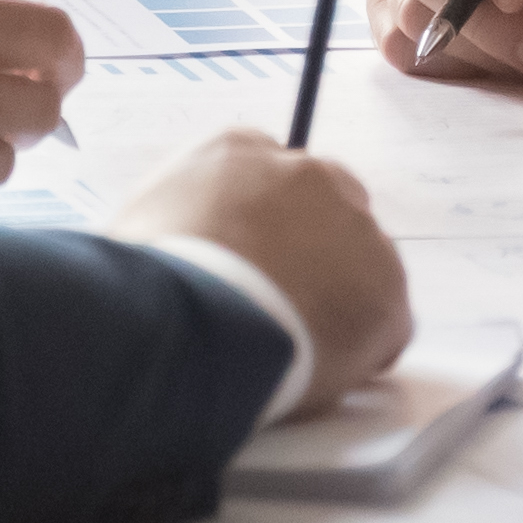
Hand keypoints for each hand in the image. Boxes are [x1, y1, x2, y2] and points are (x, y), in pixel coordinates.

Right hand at [116, 133, 413, 408]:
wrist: (181, 330)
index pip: (267, 175)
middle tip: (277, 301)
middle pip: (327, 207)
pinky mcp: (386, 291)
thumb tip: (171, 242)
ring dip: (335, 299)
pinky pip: (385, 324)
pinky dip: (361, 350)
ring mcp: (355, 230)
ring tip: (289, 345)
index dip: (261, 225)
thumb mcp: (136, 226)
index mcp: (239, 151)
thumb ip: (176, 216)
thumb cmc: (141, 286)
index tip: (251, 259)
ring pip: (361, 265)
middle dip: (311, 251)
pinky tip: (318, 372)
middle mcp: (307, 175)